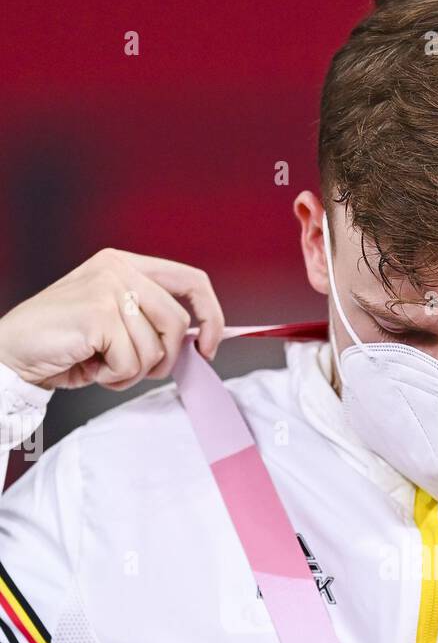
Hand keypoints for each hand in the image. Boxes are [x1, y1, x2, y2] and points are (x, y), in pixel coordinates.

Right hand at [0, 248, 225, 390]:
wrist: (14, 352)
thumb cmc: (64, 343)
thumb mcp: (116, 323)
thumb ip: (153, 320)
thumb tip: (201, 342)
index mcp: (126, 265)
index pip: (191, 281)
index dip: (212, 317)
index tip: (209, 348)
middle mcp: (119, 270)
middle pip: (179, 323)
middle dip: (164, 359)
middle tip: (135, 370)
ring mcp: (108, 289)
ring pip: (155, 348)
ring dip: (132, 372)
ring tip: (102, 364)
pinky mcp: (98, 314)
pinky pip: (131, 363)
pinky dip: (114, 377)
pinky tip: (91, 366)